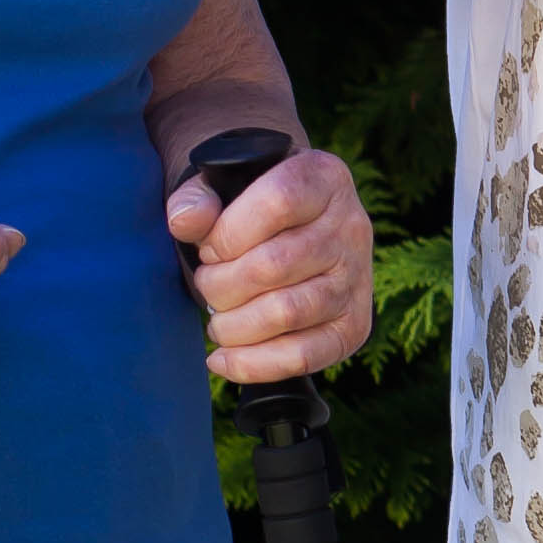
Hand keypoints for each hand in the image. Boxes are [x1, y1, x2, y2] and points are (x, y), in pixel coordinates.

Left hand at [166, 146, 375, 385]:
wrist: (291, 234)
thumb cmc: (247, 212)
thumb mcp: (219, 188)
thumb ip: (195, 198)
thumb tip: (185, 220)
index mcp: (323, 178)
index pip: (278, 202)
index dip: (228, 232)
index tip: (209, 248)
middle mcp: (352, 225)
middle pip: (275, 265)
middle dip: (220, 285)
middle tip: (207, 286)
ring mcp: (358, 278)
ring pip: (287, 312)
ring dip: (233, 325)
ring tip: (218, 320)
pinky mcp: (354, 326)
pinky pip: (305, 355)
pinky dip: (254, 365)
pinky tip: (224, 359)